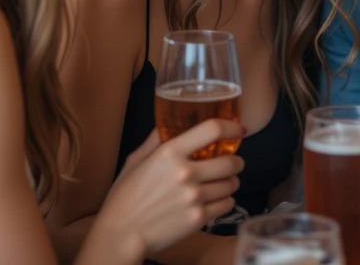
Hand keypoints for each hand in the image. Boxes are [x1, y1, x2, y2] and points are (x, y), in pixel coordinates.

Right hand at [88, 119, 244, 261]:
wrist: (121, 235)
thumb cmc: (124, 198)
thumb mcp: (135, 162)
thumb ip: (154, 141)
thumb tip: (165, 124)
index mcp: (169, 152)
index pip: (212, 129)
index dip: (231, 127)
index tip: (238, 129)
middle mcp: (185, 172)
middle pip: (230, 161)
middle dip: (236, 161)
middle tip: (232, 163)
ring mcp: (194, 197)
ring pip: (231, 184)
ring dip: (230, 182)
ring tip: (222, 183)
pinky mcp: (198, 218)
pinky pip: (227, 203)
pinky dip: (226, 200)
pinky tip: (216, 200)